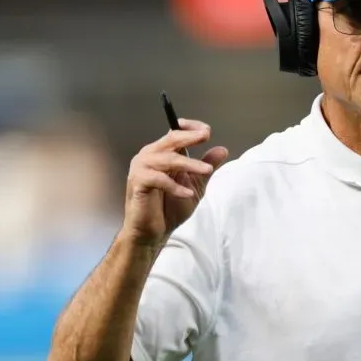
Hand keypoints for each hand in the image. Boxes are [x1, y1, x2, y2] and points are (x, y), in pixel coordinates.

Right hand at [122, 118, 227, 247]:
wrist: (153, 232)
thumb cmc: (170, 207)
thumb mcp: (195, 184)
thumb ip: (206, 166)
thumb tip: (222, 149)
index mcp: (162, 153)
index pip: (175, 132)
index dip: (191, 128)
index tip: (207, 131)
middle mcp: (150, 156)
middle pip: (170, 139)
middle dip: (189, 137)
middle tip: (206, 136)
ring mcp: (141, 168)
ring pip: (167, 158)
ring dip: (189, 164)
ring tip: (207, 170)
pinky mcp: (138, 183)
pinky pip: (158, 179)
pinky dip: (175, 186)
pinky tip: (188, 193)